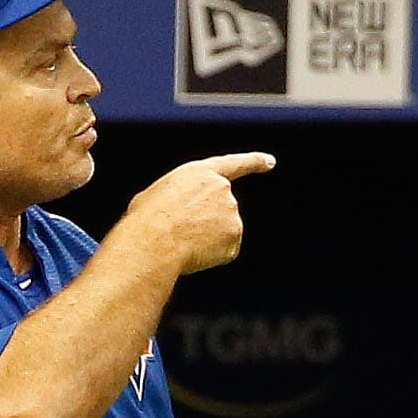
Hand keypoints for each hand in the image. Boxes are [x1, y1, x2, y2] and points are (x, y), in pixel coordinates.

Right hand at [124, 154, 275, 277]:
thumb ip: (181, 198)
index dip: (254, 162)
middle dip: (206, 223)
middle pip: (221, 211)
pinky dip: (213, 256)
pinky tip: (195, 252)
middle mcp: (222, 189)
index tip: (270, 162)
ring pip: (223, 232)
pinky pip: (226, 251)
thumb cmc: (147, 219)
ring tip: (183, 239)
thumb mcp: (158, 195)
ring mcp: (232, 213)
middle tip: (180, 231)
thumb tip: (185, 218)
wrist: (155, 240)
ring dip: (207, 239)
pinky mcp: (235, 237)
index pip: (235, 164)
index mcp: (201, 172)